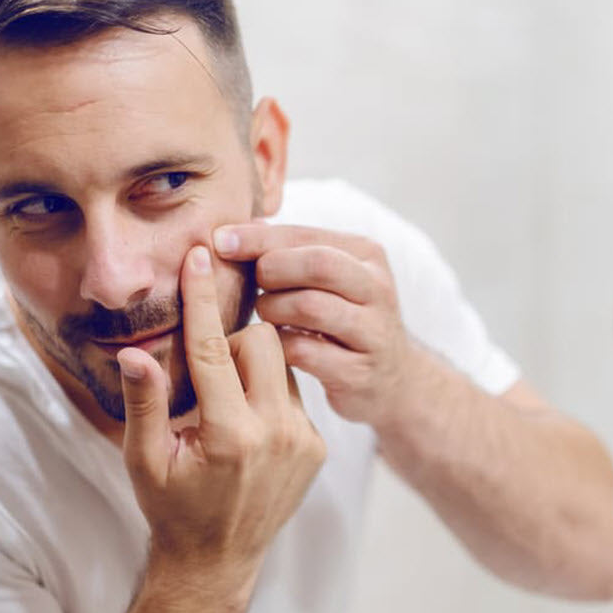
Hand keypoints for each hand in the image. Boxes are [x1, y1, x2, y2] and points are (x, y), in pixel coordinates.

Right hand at [117, 245, 325, 593]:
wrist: (217, 560)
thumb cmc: (171, 509)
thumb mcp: (144, 461)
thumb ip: (144, 402)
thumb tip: (133, 351)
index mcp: (230, 435)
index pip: (213, 347)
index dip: (202, 298)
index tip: (199, 255)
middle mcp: (277, 433)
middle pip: (261, 340)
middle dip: (230, 341)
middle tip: (206, 379)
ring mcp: (304, 440)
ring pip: (282, 362)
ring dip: (251, 368)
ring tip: (226, 407)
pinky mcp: (318, 446)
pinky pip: (294, 391)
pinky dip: (269, 392)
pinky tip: (248, 425)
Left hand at [213, 223, 410, 426]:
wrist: (393, 379)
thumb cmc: (343, 319)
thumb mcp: (328, 280)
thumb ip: (288, 253)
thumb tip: (231, 234)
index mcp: (366, 256)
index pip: (306, 235)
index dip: (258, 237)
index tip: (219, 241)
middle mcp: (377, 289)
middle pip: (317, 265)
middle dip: (272, 270)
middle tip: (253, 286)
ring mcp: (372, 333)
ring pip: (311, 307)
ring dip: (273, 309)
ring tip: (264, 315)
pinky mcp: (359, 373)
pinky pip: (306, 352)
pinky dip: (278, 346)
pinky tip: (271, 345)